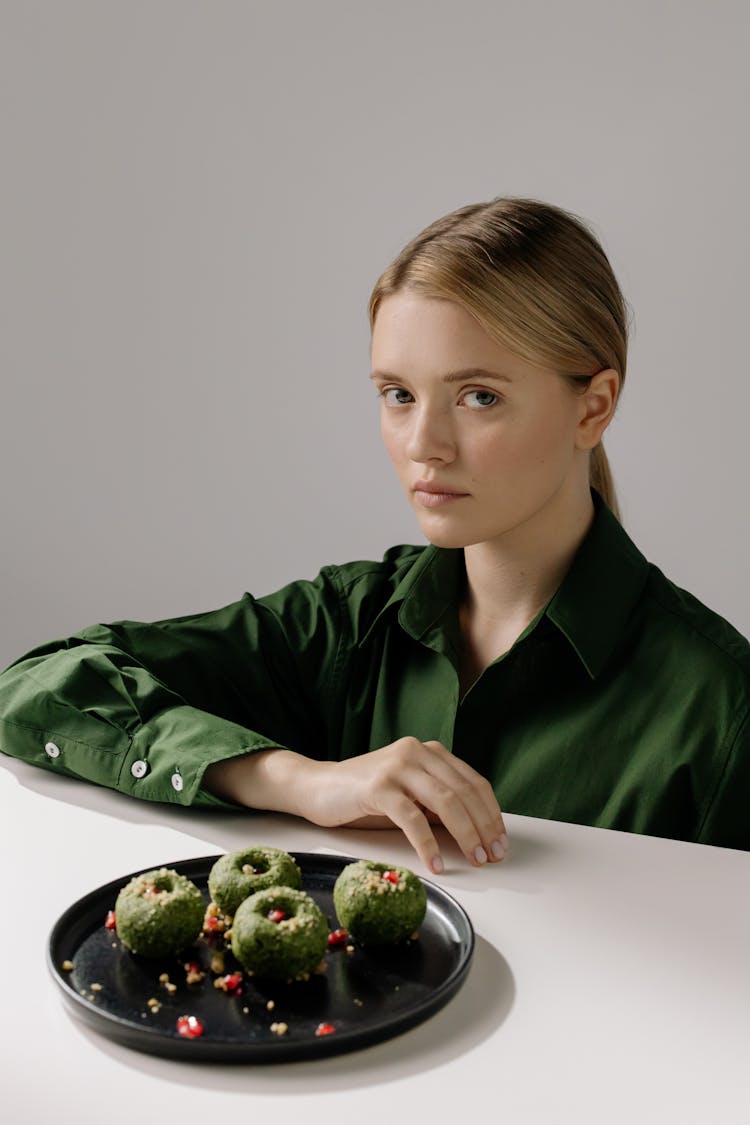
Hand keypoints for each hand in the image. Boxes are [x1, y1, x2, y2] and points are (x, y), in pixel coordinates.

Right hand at [302, 737, 508, 874]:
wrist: (317, 787)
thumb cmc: (365, 796)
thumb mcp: (410, 795)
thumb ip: (438, 805)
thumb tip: (477, 832)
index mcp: (429, 751)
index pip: (473, 782)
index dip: (492, 814)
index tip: (501, 842)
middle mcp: (416, 752)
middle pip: (464, 792)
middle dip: (484, 827)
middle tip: (493, 856)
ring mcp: (397, 766)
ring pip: (446, 802)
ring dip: (466, 835)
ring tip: (475, 859)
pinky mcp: (378, 786)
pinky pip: (413, 818)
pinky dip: (428, 844)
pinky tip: (436, 864)